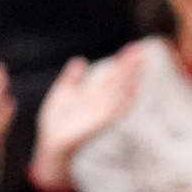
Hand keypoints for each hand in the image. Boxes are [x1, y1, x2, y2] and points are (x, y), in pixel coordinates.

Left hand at [29, 45, 146, 191]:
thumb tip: (80, 60)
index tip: (133, 48)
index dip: (122, 62)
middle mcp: (101, 102)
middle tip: (141, 50)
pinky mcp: (99, 123)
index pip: (111, 75)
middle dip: (130, 66)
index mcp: (93, 94)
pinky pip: (116, 109)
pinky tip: (135, 89)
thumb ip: (72, 77)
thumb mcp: (63, 93)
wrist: (50, 143)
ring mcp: (102, 112)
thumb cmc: (58, 122)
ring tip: (139, 62)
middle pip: (119, 80)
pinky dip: (126, 99)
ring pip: (119, 90)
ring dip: (130, 77)